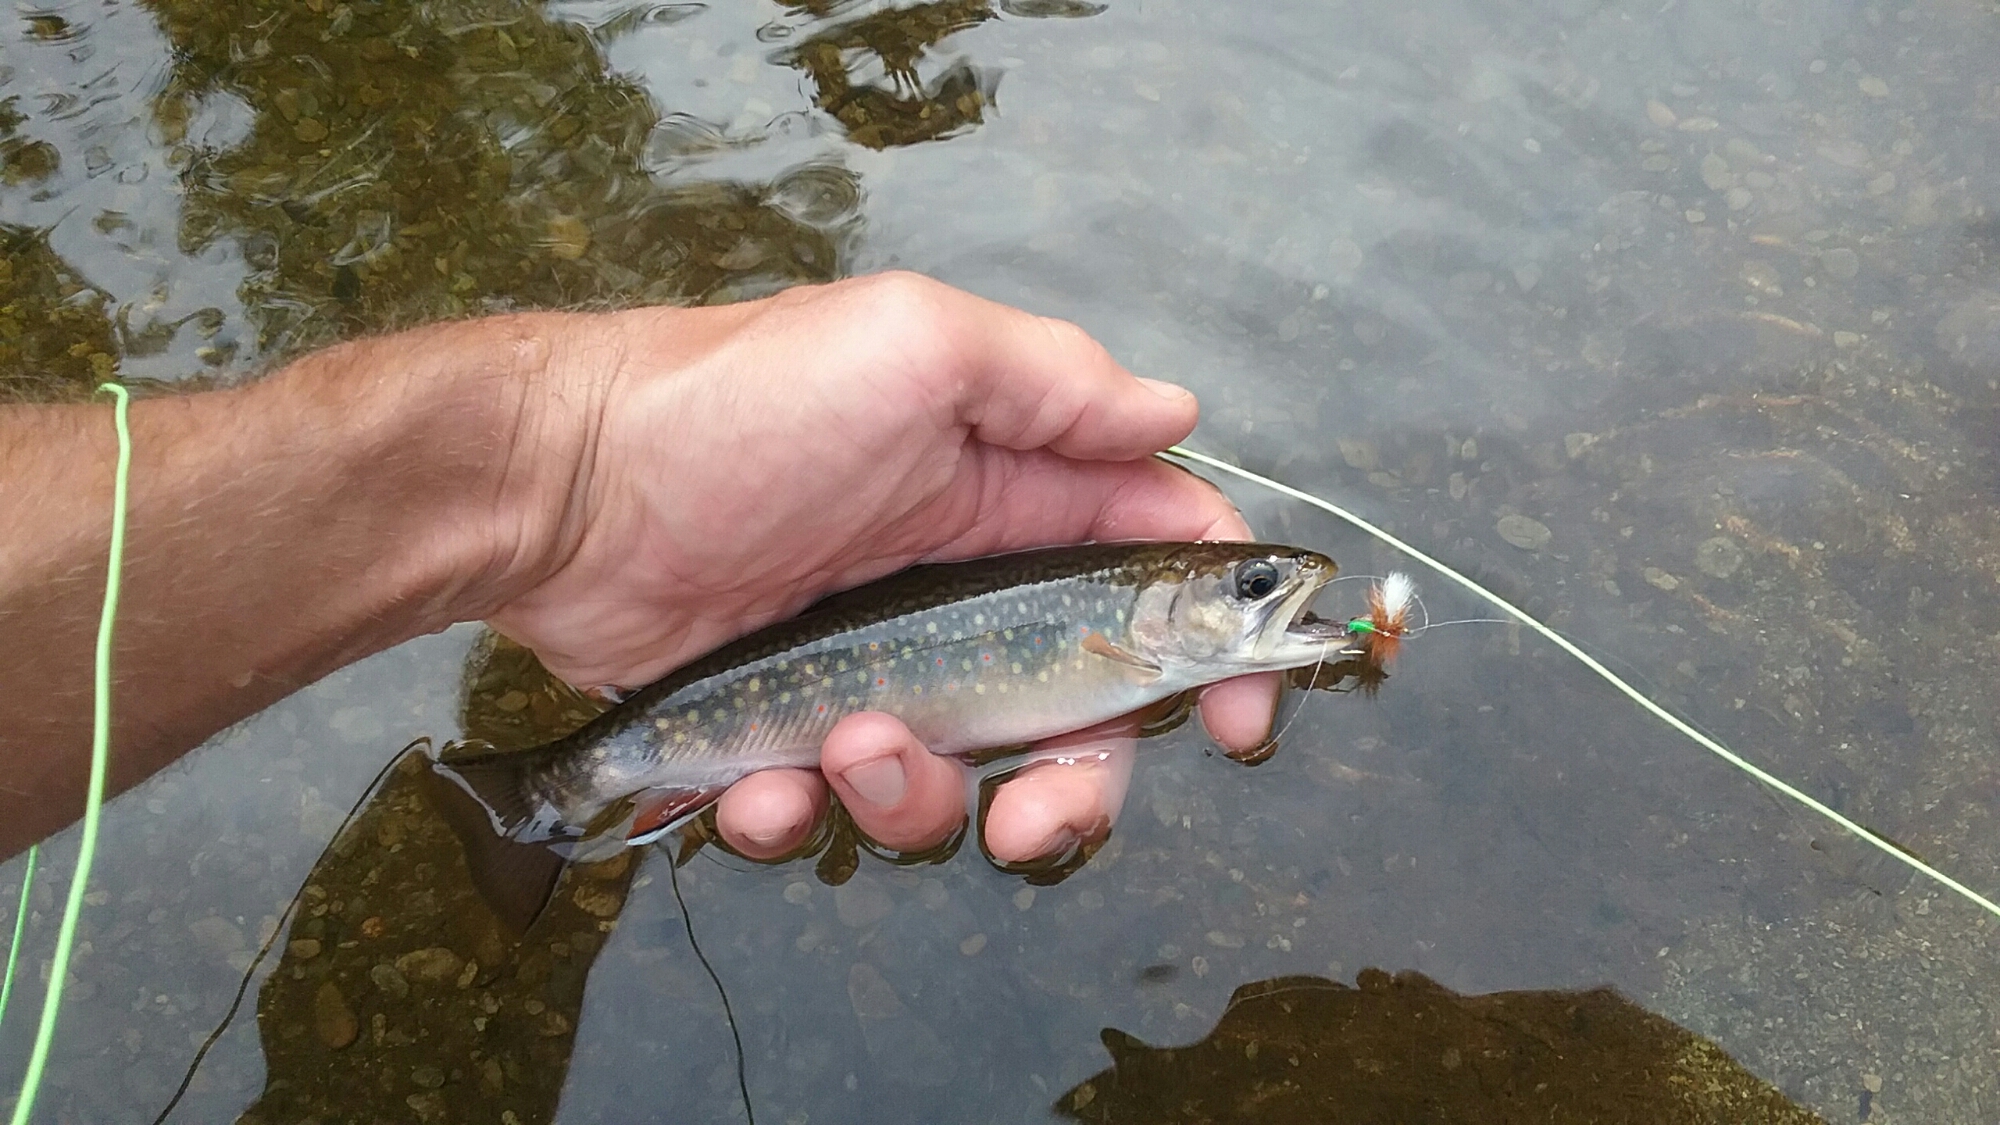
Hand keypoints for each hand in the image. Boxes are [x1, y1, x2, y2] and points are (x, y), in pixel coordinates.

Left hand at [482, 272, 1278, 862]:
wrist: (561, 486)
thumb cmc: (739, 404)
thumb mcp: (912, 346)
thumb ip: (1053, 382)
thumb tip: (1178, 416)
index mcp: (1015, 495)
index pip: (1159, 571)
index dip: (1219, 648)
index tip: (1244, 720)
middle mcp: (965, 589)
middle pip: (1081, 720)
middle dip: (1076, 785)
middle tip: (1032, 817)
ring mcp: (880, 667)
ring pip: (962, 784)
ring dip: (918, 798)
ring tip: (844, 744)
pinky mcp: (793, 729)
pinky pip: (835, 810)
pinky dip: (805, 810)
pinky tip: (761, 774)